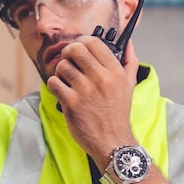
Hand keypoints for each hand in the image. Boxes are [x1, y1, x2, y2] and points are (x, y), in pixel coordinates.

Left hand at [46, 37, 139, 162]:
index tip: (79, 49)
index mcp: (115, 72)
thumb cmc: (118, 114)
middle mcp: (101, 78)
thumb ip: (129, 61)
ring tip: (67, 81)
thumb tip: (128, 42)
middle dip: (68, 52)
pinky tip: (61, 91)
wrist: (113, 141)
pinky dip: (54, 85)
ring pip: (62, 66)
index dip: (82, 42)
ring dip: (60, 71)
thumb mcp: (129, 85)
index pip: (94, 42)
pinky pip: (54, 82)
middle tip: (68, 60)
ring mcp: (85, 90)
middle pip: (76, 49)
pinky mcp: (71, 103)